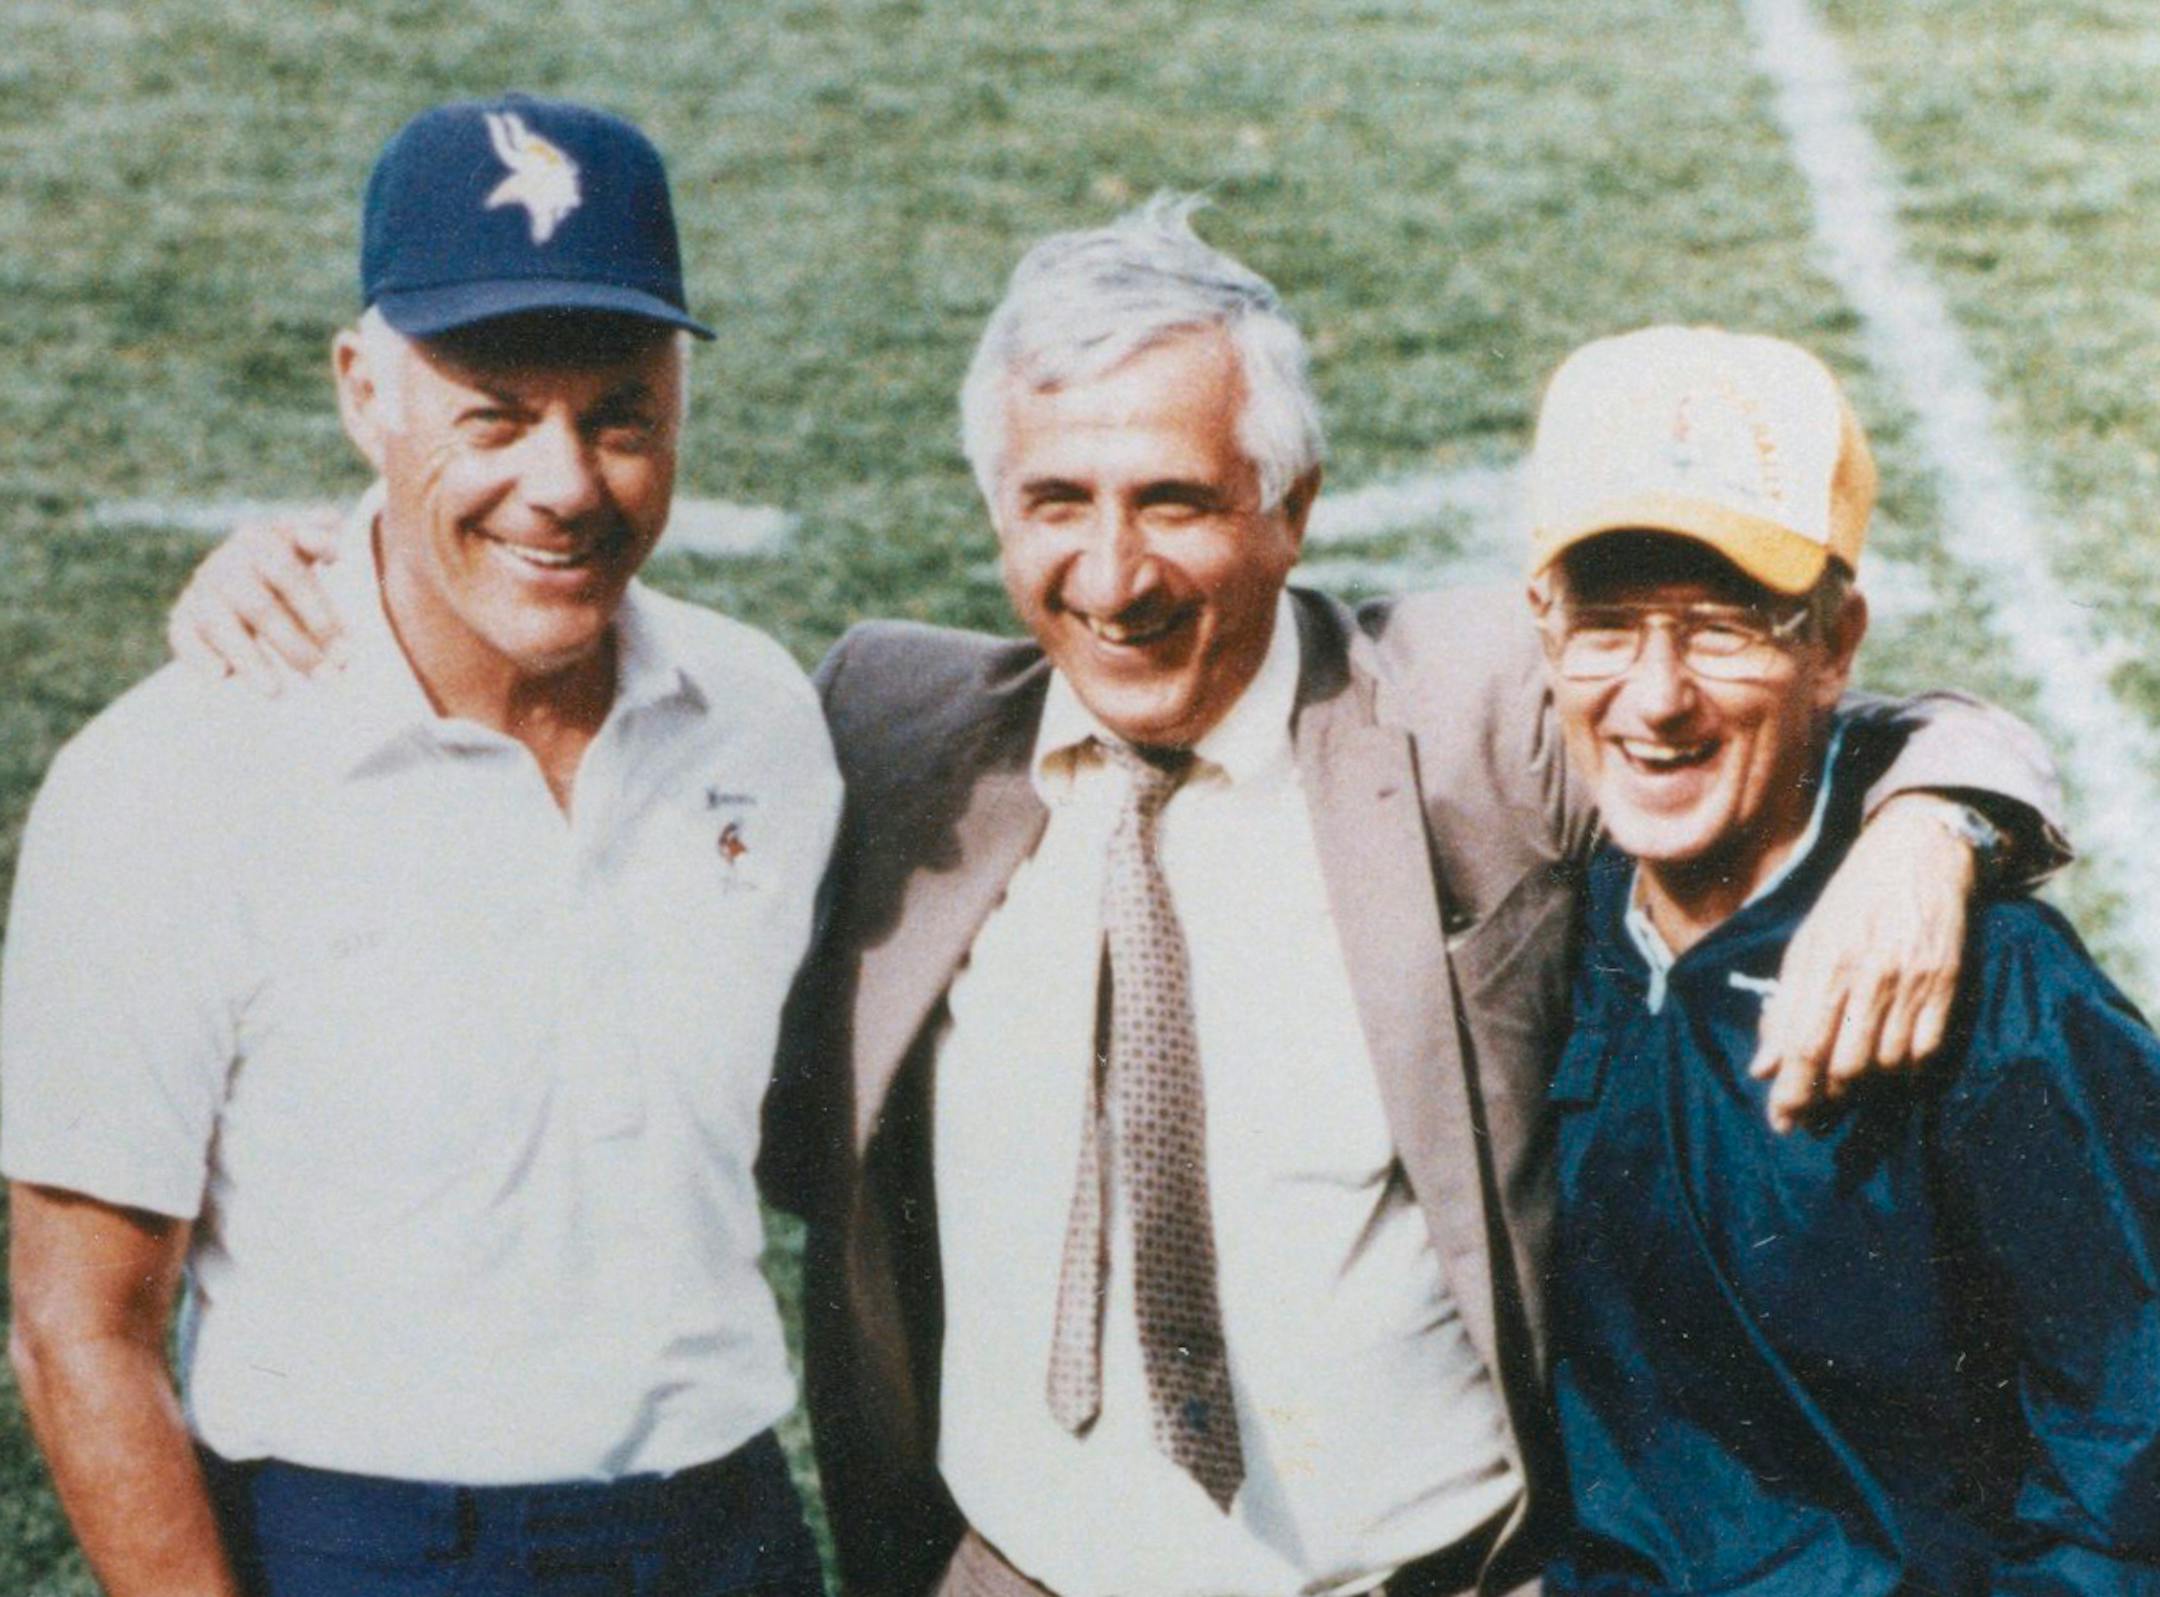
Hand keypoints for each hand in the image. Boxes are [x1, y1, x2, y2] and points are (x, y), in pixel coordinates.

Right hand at [167, 506, 346, 693]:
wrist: (246, 571)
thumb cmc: (295, 564)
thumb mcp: (313, 544)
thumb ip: (327, 539)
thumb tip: (325, 536)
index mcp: (262, 540)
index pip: (288, 573)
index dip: (317, 612)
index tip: (345, 649)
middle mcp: (227, 562)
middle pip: (259, 607)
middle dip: (295, 647)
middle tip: (327, 678)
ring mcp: (202, 589)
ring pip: (221, 625)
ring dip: (249, 659)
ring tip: (276, 692)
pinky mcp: (183, 615)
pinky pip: (182, 635)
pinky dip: (198, 655)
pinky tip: (221, 677)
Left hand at [1749, 794, 1973, 1130]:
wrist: (1917, 854)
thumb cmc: (1849, 902)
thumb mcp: (1805, 944)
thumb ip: (1783, 1007)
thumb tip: (1761, 1068)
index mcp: (1824, 961)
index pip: (1804, 1044)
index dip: (1793, 1092)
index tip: (1782, 1122)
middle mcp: (1868, 974)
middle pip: (1845, 1063)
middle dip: (1824, 1100)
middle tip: (1812, 1117)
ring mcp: (1912, 980)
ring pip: (1886, 1064)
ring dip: (1864, 1090)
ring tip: (1845, 1094)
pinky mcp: (1948, 984)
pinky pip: (1926, 1051)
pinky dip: (1905, 1073)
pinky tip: (1889, 1074)